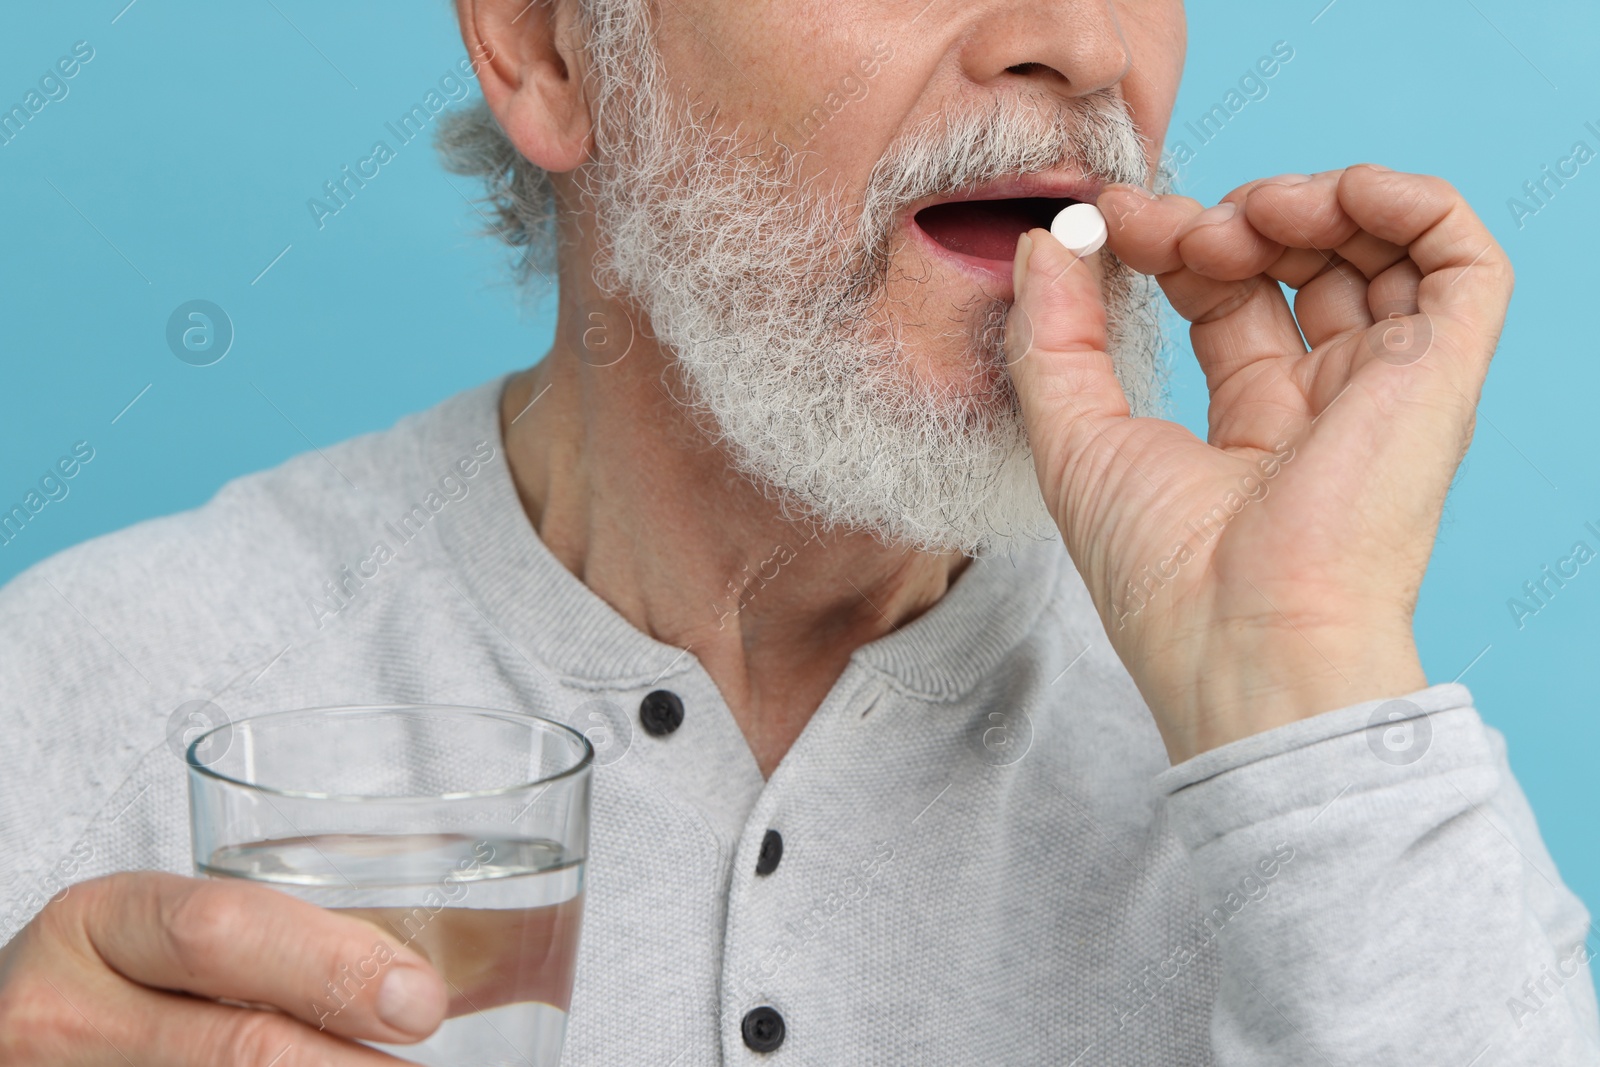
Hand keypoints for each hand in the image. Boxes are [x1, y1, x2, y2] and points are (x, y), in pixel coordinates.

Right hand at [0, 872, 447, 1063]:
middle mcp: (62, 1015)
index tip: (420, 1000)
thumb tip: (434, 981)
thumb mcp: (162, 941)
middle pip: (238, 1045)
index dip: (333, 967)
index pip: (222, 936)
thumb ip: (281, 946)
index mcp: (97, 925)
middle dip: (347, 1066)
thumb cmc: (111, 984)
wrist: (11, 1039)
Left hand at [1007, 166, 1509, 762]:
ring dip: (1302, 202)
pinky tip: (1329, 198)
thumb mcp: (1074, 439)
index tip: (1106, 217)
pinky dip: (1405, 201)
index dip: (1169, 242)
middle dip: (1220, 218)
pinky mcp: (1442, 372)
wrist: (1247, 642)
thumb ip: (1051, 336)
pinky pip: (1463, 260)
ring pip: (1376, 250)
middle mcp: (1326, 402)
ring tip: (1237, 221)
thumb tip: (1044, 240)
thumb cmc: (1161, 574)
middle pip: (1293, 266)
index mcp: (1252, 426)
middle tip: (1160, 224)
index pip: (1225, 295)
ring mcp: (1386, 387)